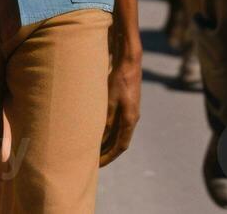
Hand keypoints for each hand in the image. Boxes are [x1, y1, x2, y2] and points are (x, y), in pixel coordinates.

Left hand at [100, 51, 140, 165]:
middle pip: (120, 141)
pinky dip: (110, 130)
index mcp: (130, 120)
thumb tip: (99, 138)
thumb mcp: (109, 100)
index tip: (97, 165)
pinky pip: (119, 123)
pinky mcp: (128, 103)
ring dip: (108, 141)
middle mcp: (132, 118)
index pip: (120, 146)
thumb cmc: (118, 79)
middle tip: (93, 160)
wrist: (129, 61)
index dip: (108, 157)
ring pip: (119, 132)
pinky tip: (99, 129)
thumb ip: (106, 120)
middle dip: (107, 152)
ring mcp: (131, 110)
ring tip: (94, 148)